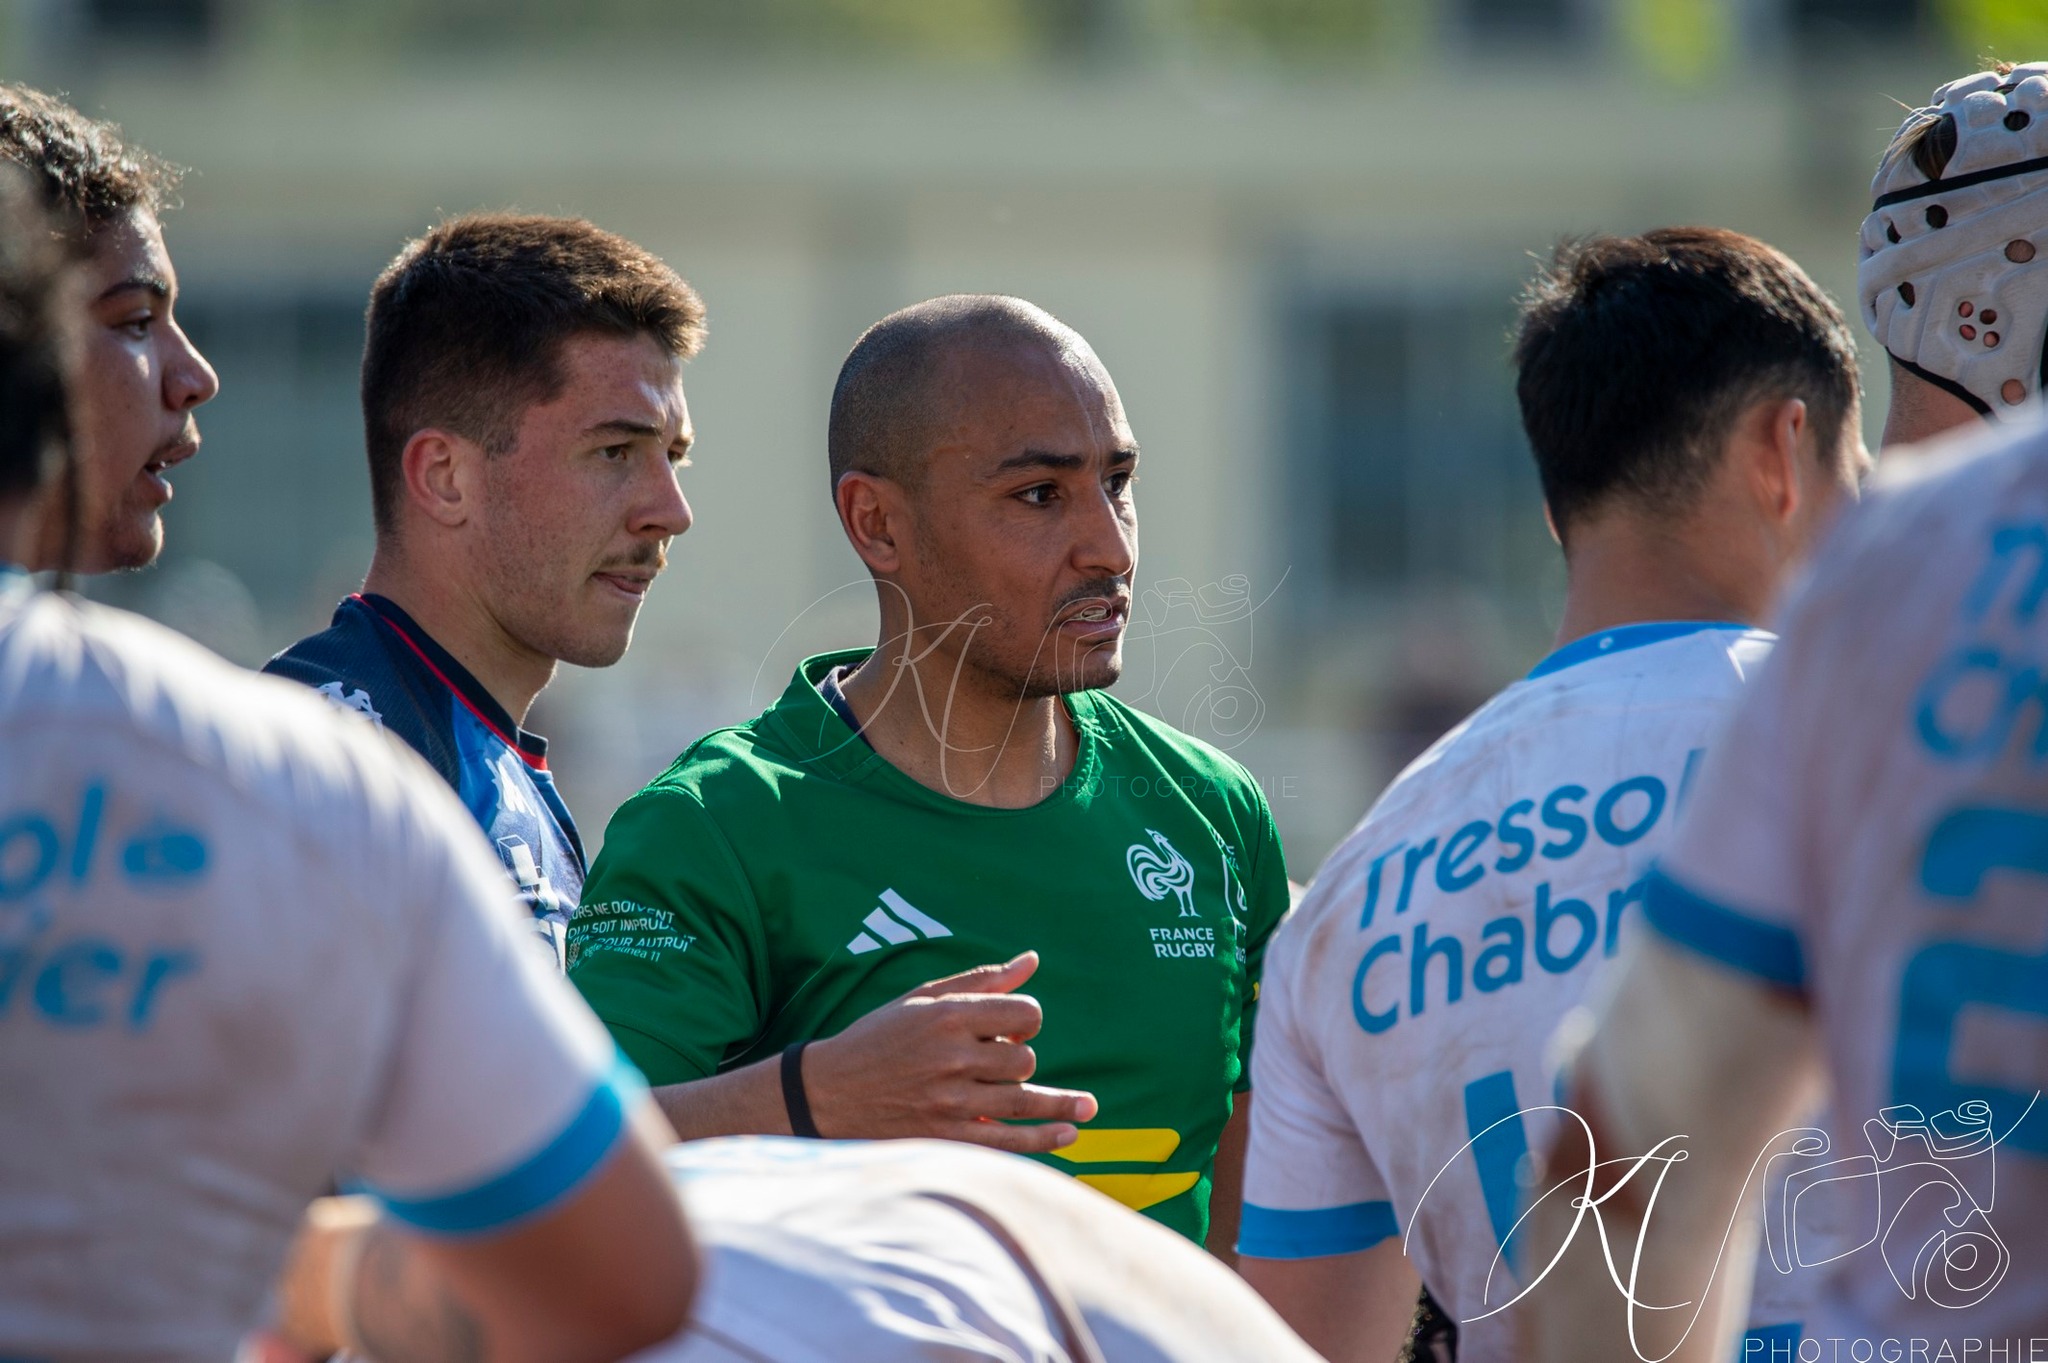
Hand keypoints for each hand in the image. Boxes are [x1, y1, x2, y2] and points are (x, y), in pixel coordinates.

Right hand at [801, 950, 1097, 1152]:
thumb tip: (1032, 960)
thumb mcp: (923, 999)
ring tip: (1087, 1108)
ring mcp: (950, 1101)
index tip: (1011, 1030)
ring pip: (1022, 1099)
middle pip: (1024, 1059)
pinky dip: (1042, 1139)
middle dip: (1022, 1059)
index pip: (1023, 1014)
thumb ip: (981, 981)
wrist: (826, 1093)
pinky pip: (1007, 1140)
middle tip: (1000, 1061)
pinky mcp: (946, 1136)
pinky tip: (1067, 1135)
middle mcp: (952, 1057)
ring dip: (1059, 1104)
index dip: (1026, 1021)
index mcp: (947, 1016)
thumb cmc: (877, 1038)